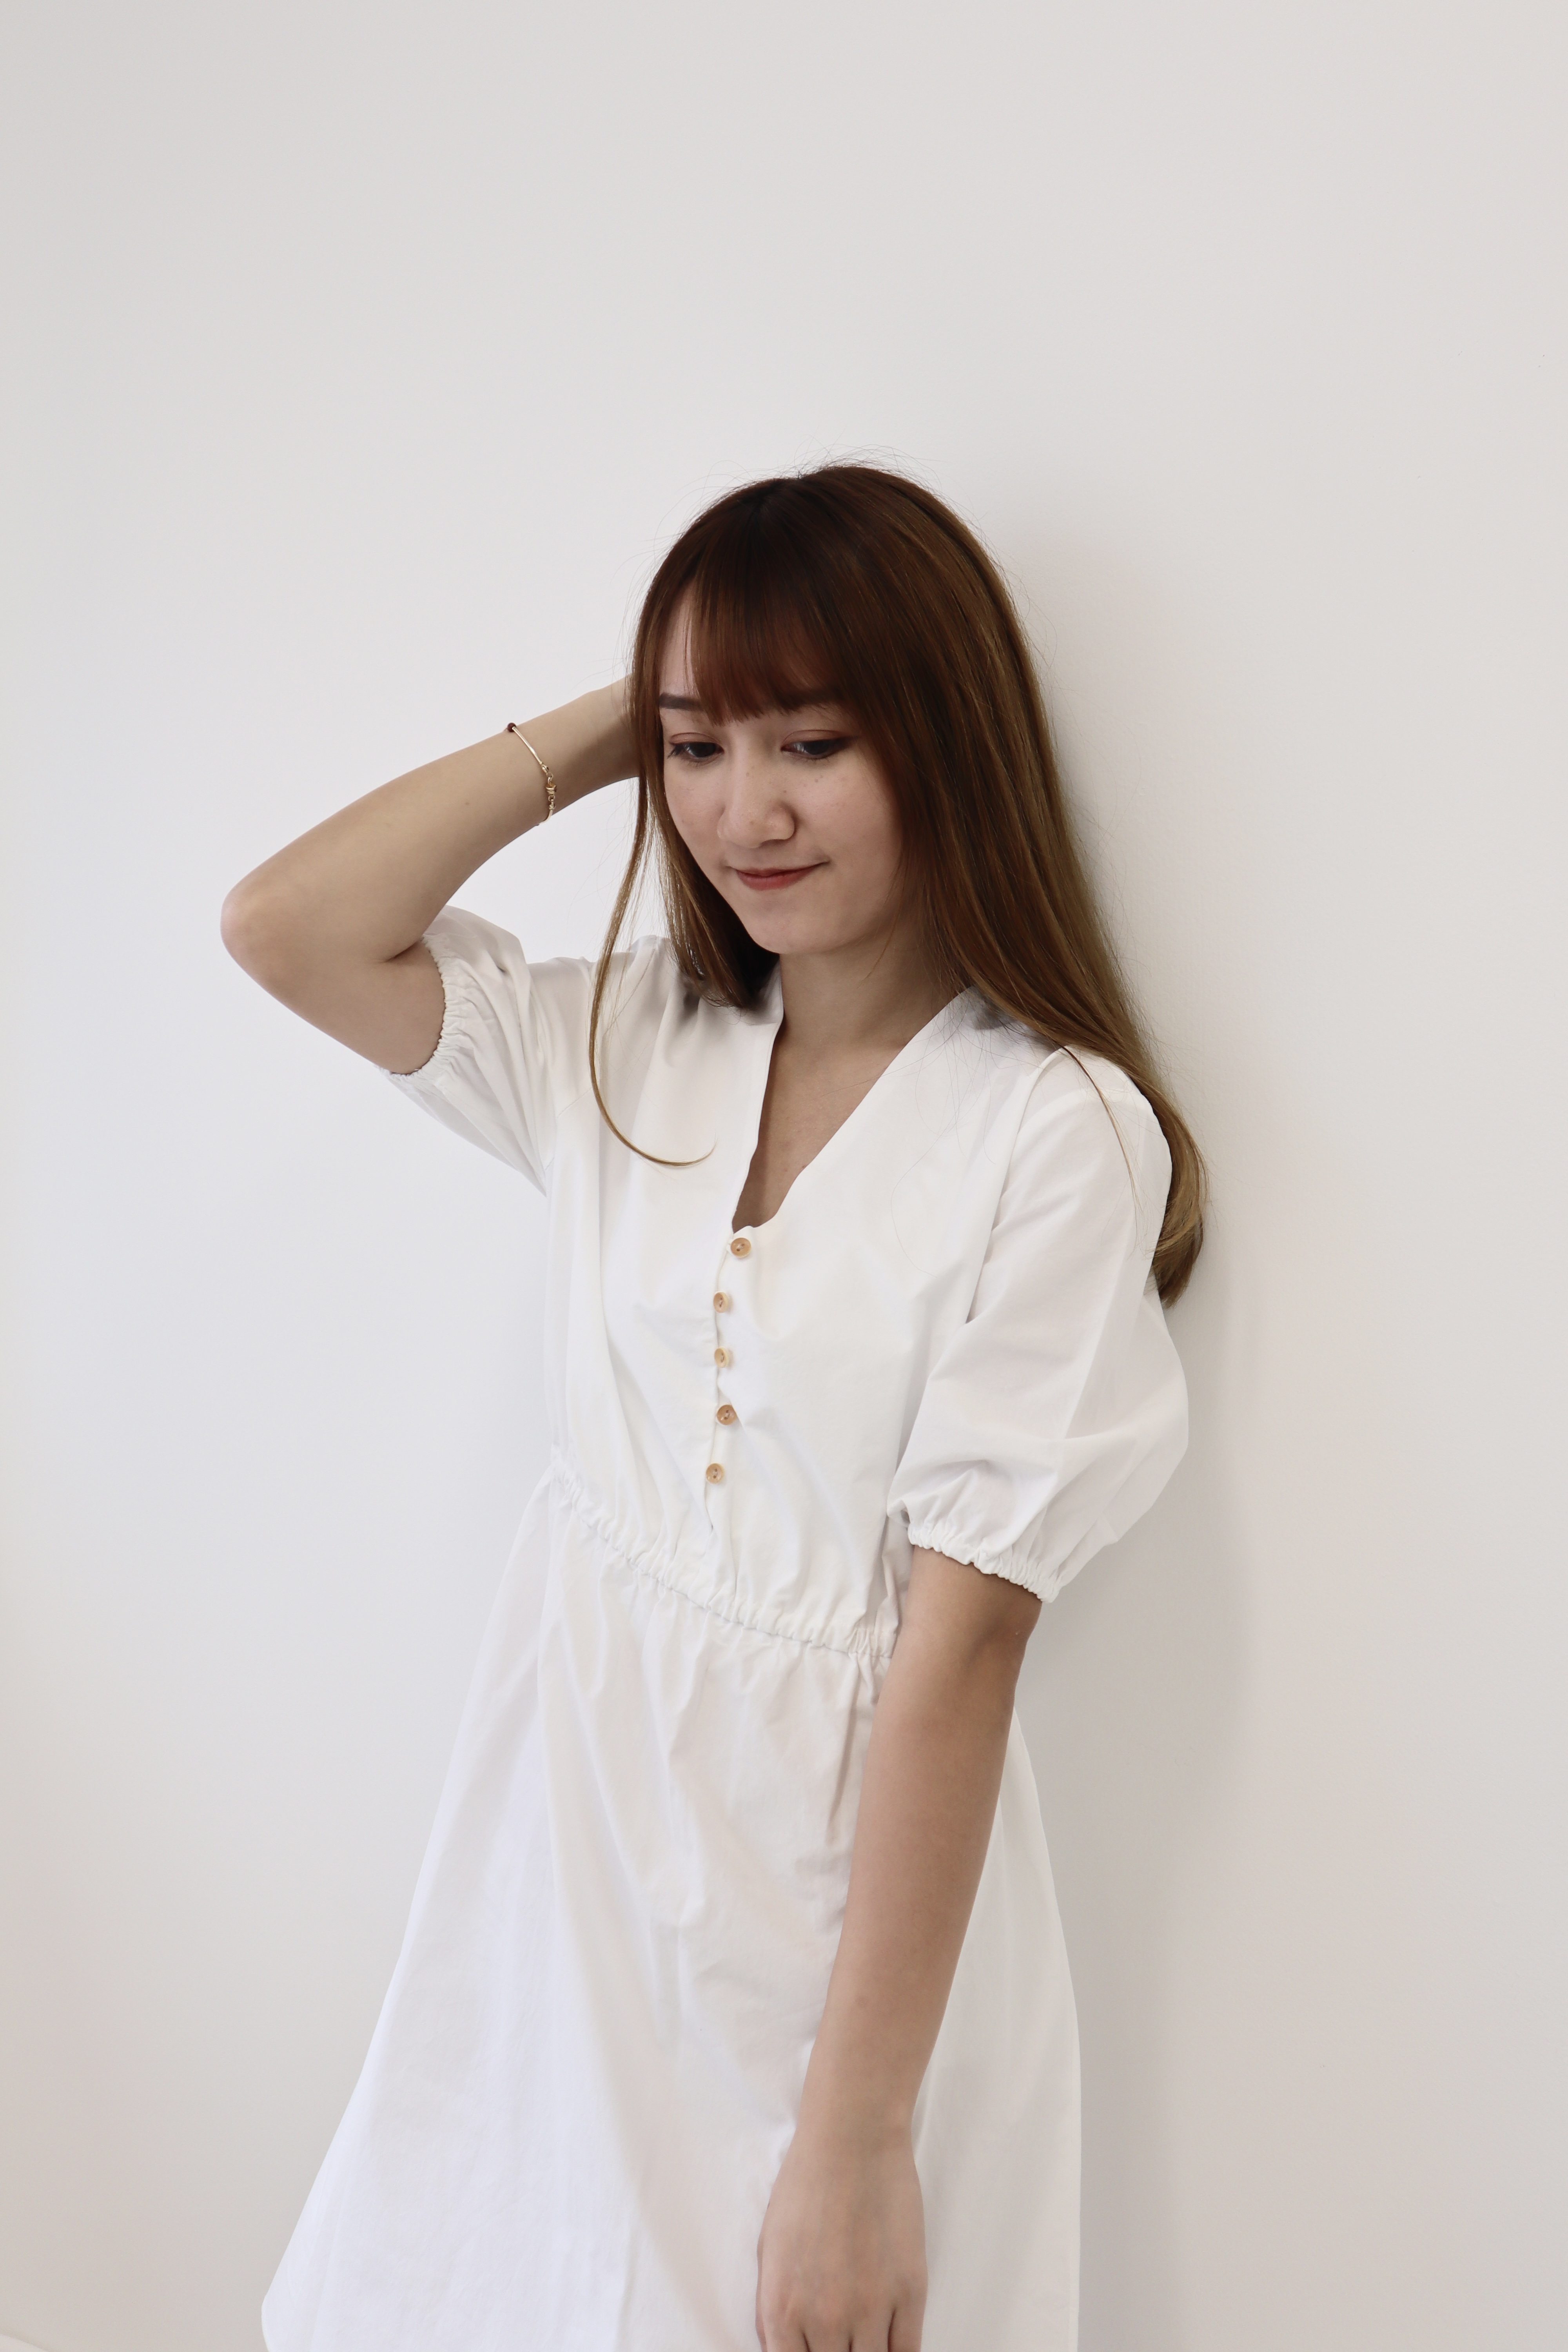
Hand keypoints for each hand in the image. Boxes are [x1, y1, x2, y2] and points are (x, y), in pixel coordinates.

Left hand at [755, 2115, 926, 2351]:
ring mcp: (870, 2308)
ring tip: (863, 2340)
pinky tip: (891, 2344)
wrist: (851, 2140)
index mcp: (782, 2310)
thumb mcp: (768, 2251)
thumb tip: (779, 2350)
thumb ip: (771, 2311)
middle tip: (842, 2342)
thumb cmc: (805, 2187)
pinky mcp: (909, 2292)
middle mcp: (824, 2319)